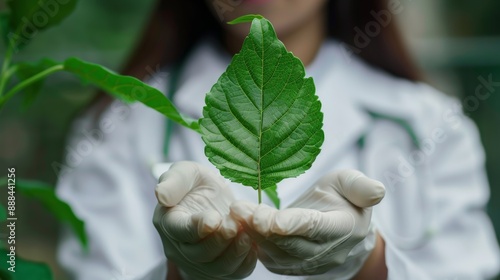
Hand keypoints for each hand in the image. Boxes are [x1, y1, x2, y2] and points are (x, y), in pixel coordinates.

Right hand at [153, 161, 256, 279]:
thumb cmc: (196, 185)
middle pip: (199, 253)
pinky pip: (233, 273)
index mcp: (169, 222)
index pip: (179, 231)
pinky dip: (245, 261)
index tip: (214, 218)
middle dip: (219, 240)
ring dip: (234, 252)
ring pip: (217, 267)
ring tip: (246, 234)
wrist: (212, 200)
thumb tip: (160, 194)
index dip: (197, 227)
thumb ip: (174, 181)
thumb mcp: (186, 173)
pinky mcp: (219, 269)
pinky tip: (252, 244)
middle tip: (234, 225)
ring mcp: (199, 262)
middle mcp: (180, 247)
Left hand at [230, 170, 384, 276]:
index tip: (272, 219)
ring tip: (236, 214)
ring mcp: (308, 262)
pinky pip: (271, 259)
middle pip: (291, 243)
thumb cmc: (343, 198)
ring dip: (254, 235)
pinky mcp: (291, 265)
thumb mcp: (351, 184)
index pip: (316, 228)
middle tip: (240, 210)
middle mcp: (326, 251)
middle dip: (264, 227)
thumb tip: (378, 192)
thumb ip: (361, 187)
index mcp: (343, 227)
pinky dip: (254, 244)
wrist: (339, 226)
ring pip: (277, 252)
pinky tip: (240, 226)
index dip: (294, 225)